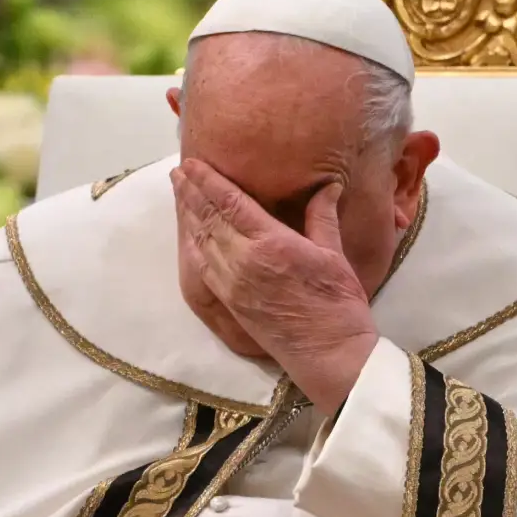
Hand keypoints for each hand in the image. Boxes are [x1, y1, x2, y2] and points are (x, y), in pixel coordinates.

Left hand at [172, 159, 378, 414]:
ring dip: (189, 216)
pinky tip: (191, 235)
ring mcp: (233, 284)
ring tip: (180, 195)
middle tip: (178, 172)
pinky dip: (194, 246)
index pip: (229, 202)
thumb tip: (328, 186)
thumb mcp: (333, 254)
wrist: (329, 354)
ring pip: (202, 241)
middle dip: (190, 193)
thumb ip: (322, 217)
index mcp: (270, 242)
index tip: (191, 163)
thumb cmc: (339, 304)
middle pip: (208, 218)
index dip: (207, 180)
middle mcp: (244, 261)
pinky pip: (203, 267)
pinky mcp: (231, 302)